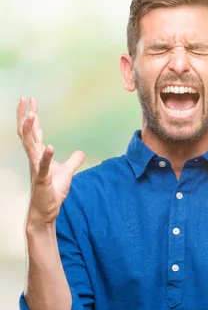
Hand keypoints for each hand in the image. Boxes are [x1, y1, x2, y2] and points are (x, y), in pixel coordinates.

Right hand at [17, 97, 84, 229]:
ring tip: (32, 116)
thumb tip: (81, 152)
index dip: (31, 116)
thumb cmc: (52, 191)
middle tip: (24, 99)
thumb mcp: (67, 172)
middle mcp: (34, 159)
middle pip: (26, 133)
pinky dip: (46, 157)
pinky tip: (50, 147)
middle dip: (24, 116)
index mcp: (39, 155)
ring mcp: (36, 168)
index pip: (33, 131)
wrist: (47, 210)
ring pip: (30, 146)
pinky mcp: (41, 179)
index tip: (30, 101)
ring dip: (30, 131)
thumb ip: (73, 161)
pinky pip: (43, 166)